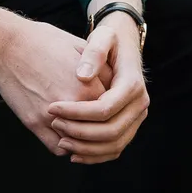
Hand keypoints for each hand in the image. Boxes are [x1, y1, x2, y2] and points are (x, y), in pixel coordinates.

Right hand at [0, 17, 107, 155]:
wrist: (8, 44)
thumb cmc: (43, 42)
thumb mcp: (80, 48)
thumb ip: (101, 69)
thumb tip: (115, 85)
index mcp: (89, 85)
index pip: (112, 111)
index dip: (111, 110)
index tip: (108, 109)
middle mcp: (74, 104)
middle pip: (98, 130)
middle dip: (98, 128)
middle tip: (96, 125)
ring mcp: (53, 116)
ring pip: (79, 144)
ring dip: (81, 140)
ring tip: (80, 131)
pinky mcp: (34, 123)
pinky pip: (57, 148)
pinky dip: (63, 146)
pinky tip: (64, 134)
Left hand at [47, 13, 149, 163]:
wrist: (124, 46)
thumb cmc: (110, 40)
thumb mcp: (103, 37)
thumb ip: (94, 53)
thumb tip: (83, 77)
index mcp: (133, 84)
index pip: (104, 108)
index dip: (76, 112)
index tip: (51, 108)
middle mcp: (140, 104)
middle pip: (110, 131)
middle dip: (79, 132)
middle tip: (54, 124)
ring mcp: (137, 118)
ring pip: (114, 145)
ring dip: (86, 148)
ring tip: (60, 142)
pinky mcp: (130, 126)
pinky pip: (115, 148)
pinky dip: (95, 155)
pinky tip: (73, 153)